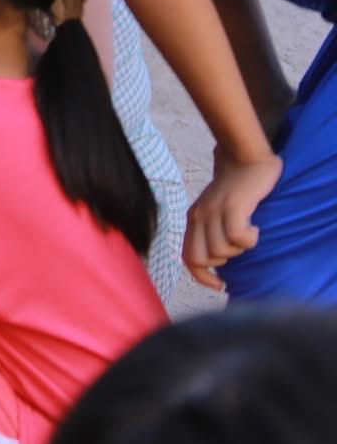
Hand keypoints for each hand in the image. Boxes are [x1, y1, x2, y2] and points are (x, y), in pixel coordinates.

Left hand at [183, 148, 281, 289]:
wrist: (244, 157)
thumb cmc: (235, 190)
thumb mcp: (217, 212)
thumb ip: (213, 232)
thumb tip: (218, 263)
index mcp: (193, 220)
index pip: (188, 258)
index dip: (201, 277)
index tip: (220, 285)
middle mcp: (199, 216)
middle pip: (200, 259)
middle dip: (222, 264)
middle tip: (238, 248)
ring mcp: (214, 211)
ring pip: (220, 251)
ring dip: (239, 250)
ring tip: (247, 232)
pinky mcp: (232, 206)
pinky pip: (237, 237)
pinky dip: (249, 239)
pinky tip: (255, 228)